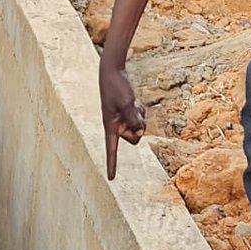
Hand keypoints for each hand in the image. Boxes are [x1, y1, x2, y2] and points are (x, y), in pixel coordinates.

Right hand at [98, 58, 145, 179]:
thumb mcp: (127, 102)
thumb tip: (140, 133)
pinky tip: (134, 101)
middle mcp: (116, 125)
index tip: (111, 178)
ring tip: (133, 103)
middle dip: (138, 126)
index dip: (112, 164)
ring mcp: (122, 119)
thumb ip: (134, 119)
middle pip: (134, 138)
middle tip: (134, 111)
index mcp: (110, 126)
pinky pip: (140, 119)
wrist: (112, 71)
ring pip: (139, 128)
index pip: (112, 149)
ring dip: (140, 117)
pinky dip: (140, 112)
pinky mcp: (127, 113)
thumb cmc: (116, 86)